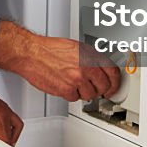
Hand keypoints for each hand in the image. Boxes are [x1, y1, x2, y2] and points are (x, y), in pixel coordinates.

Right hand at [0, 20, 120, 101]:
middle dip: (100, 90)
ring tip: (74, 83)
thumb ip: (89, 59)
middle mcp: (86, 67)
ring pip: (89, 95)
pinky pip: (75, 98)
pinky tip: (64, 85)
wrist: (31, 54)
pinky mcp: (66, 90)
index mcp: (90, 55)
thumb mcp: (75, 48)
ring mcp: (77, 79)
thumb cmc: (49, 49)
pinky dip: (70, 94)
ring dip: (83, 92)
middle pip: (103, 87)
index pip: (113, 72)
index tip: (113, 87)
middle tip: (94, 89)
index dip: (115, 83)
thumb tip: (100, 69)